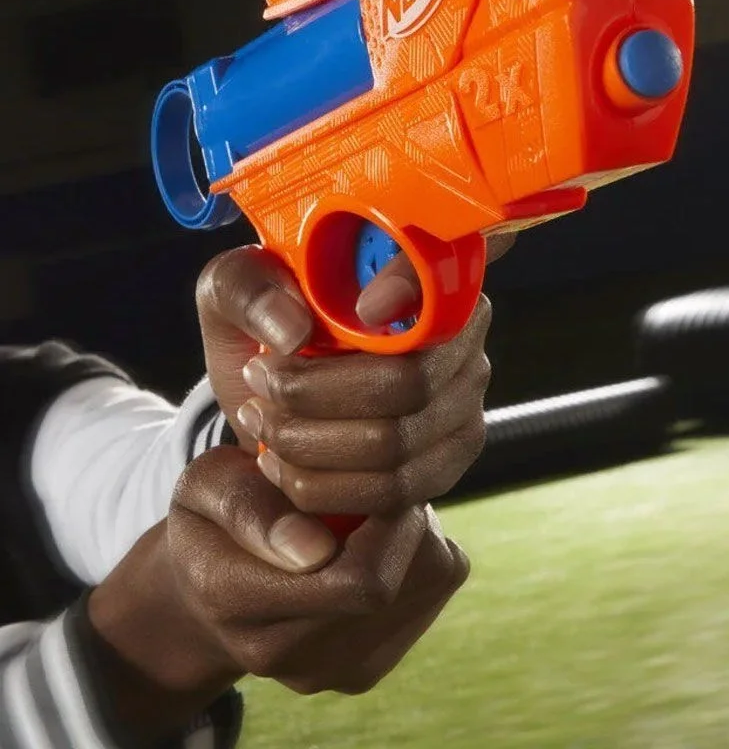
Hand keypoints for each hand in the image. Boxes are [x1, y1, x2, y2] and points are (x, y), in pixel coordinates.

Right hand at [87, 446, 468, 742]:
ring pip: (421, 587)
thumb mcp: (209, 482)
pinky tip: (380, 543)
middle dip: (401, 522)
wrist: (215, 591)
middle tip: (382, 484)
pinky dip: (418, 559)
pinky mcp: (362, 673)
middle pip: (388, 584)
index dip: (384, 514)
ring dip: (413, 536)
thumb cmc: (219, 515)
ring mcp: (325, 672)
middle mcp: (278, 653)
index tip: (374, 471)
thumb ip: (248, 505)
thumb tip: (316, 551)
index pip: (352, 575)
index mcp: (232, 596)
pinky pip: (427, 599)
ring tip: (375, 512)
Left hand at [196, 235, 514, 512]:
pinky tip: (285, 464)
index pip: (441, 266)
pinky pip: (394, 490)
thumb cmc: (267, 328)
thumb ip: (250, 289)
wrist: (276, 396)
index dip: (408, 285)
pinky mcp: (450, 457)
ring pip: (394, 443)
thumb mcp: (234, 292)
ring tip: (264, 422)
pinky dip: (324, 486)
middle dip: (314, 395)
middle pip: (408, 381)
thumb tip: (293, 329)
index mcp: (422, 268)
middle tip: (260, 384)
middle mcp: (462, 332)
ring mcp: (465, 398)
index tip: (359, 309)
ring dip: (309, 444)